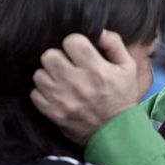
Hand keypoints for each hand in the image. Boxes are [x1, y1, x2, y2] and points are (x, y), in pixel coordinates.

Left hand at [31, 30, 138, 145]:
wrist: (116, 133)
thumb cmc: (122, 97)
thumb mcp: (128, 68)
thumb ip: (114, 44)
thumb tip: (99, 31)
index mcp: (96, 69)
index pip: (71, 41)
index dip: (75, 43)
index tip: (79, 51)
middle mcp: (76, 82)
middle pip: (49, 55)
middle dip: (59, 57)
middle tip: (68, 64)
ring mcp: (62, 98)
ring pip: (40, 73)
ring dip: (50, 74)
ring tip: (62, 79)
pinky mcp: (53, 112)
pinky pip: (35, 93)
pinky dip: (44, 92)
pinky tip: (57, 93)